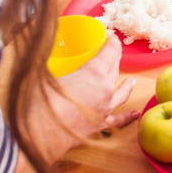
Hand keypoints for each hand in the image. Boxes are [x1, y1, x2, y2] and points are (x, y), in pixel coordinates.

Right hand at [37, 35, 139, 158]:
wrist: (40, 135)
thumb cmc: (40, 102)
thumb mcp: (42, 75)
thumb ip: (44, 63)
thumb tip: (36, 53)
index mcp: (93, 72)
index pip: (110, 52)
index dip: (112, 42)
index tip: (111, 37)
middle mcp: (104, 90)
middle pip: (114, 70)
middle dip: (114, 60)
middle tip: (114, 54)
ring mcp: (104, 109)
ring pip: (120, 93)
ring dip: (126, 85)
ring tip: (132, 81)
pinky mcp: (100, 125)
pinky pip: (118, 119)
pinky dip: (127, 116)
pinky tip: (135, 114)